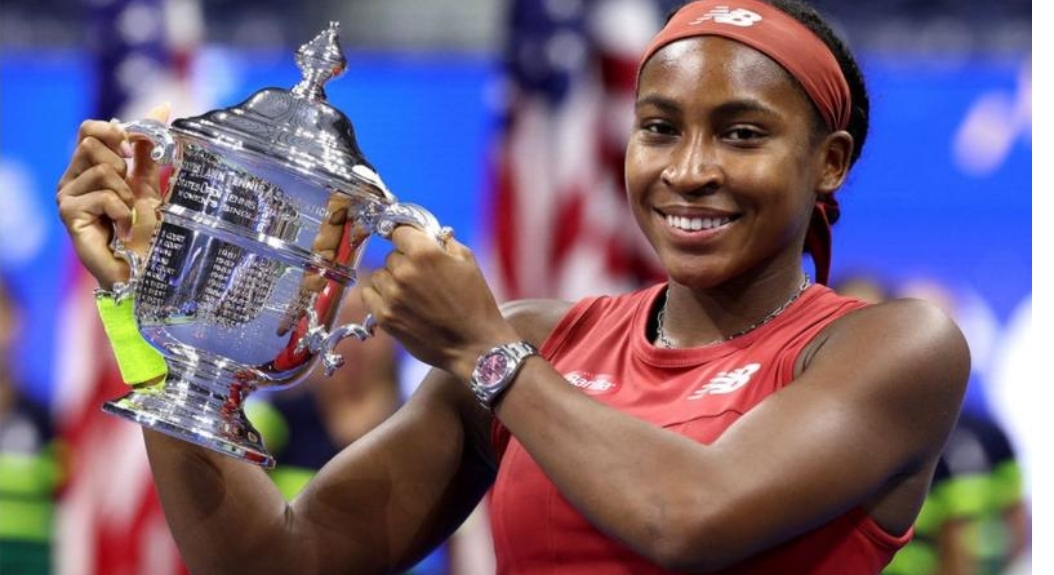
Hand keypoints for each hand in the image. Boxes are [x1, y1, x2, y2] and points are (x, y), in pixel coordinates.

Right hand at [56, 103, 170, 288]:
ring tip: (127, 215)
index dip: (113, 131)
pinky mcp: (68, 214)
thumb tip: (161, 106)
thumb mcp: (149, 183)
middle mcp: (72, 179)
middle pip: (91, 142)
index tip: (131, 150)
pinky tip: (122, 227)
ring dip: (125, 193)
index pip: (89, 128)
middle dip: (122, 166)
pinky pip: (103, 194)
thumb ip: (148, 148)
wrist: (144, 268)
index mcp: (88, 167)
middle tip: (129, 194)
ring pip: (102, 168)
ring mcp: (66, 196)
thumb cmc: (145, 231)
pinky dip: (122, 210)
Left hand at [362, 226, 519, 379]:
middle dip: (405, 262)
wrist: (475, 345)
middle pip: (391, 255)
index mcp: (425, 253)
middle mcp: (405, 272)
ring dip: (392, 280)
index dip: (407, 237)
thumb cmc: (476, 304)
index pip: (399, 231)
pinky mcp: (384, 317)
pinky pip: (368, 294)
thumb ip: (445, 242)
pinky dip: (380, 296)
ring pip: (379, 275)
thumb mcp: (469, 262)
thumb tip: (427, 234)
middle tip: (424, 278)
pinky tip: (398, 303)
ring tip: (413, 294)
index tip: (410, 243)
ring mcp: (392, 295)